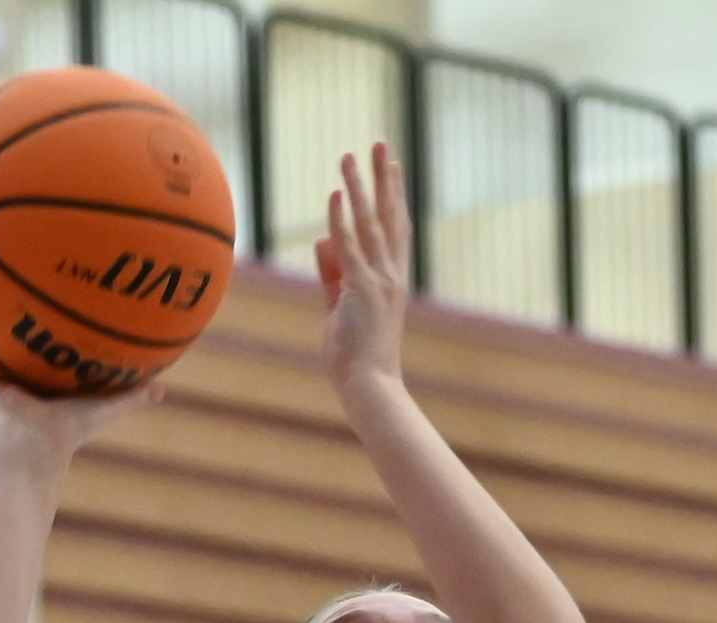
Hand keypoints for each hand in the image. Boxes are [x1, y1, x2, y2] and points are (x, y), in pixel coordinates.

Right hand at [0, 330, 158, 456]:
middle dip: (2, 331)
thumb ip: (130, 399)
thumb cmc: (68, 431)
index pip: (44, 358)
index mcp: (43, 389)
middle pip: (8, 351)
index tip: (40, 318)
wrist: (35, 446)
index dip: (42, 340)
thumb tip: (162, 389)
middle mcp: (17, 385)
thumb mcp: (103, 408)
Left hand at [317, 144, 411, 396]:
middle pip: (389, 216)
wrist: (370, 387)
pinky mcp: (362, 293)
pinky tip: (334, 196)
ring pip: (369, 225)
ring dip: (359, 188)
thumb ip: (332, 271)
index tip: (390, 164)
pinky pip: (349, 250)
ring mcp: (379, 283)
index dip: (393, 193)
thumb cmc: (357, 354)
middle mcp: (391, 275)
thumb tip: (322, 238)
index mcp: (392, 279)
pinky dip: (341, 222)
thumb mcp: (341, 306)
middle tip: (379, 142)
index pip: (395, 228)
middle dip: (384, 177)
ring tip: (349, 156)